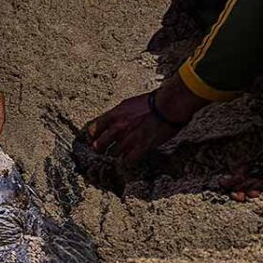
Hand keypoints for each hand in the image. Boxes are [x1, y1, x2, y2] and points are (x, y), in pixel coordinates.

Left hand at [87, 75, 207, 164]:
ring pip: (113, 153)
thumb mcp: (128, 104)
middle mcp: (118, 128)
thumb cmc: (152, 102)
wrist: (169, 106)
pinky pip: (128, 161)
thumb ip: (117, 115)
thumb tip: (111, 121)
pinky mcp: (141, 148)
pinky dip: (128, 160)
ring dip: (117, 153)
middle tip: (102, 149)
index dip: (94, 136)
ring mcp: (128, 140)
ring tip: (121, 151)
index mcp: (113, 116)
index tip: (95, 138)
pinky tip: (131, 157)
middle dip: (100, 148)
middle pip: (99, 146)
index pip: (93, 130)